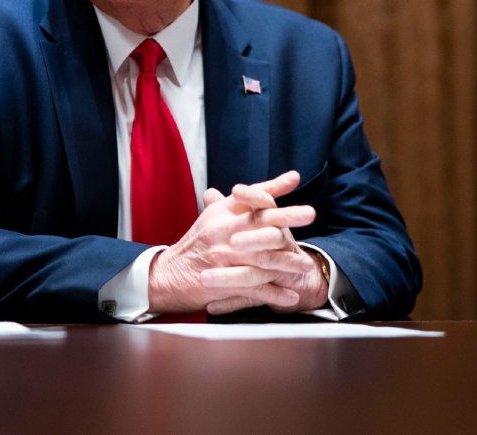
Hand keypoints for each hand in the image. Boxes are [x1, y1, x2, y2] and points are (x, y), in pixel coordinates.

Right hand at [146, 170, 322, 314]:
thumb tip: (258, 191)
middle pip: (260, 220)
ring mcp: (222, 256)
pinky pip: (254, 287)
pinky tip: (290, 296)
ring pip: (262, 256)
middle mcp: (221, 230)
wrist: (166, 275)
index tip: (295, 179)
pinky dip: (274, 293)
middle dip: (288, 217)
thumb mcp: (212, 219)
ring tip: (305, 265)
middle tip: (310, 214)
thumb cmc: (194, 246)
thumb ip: (236, 206)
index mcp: (220, 213)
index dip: (273, 187)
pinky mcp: (223, 281)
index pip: (250, 195)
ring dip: (288, 261)